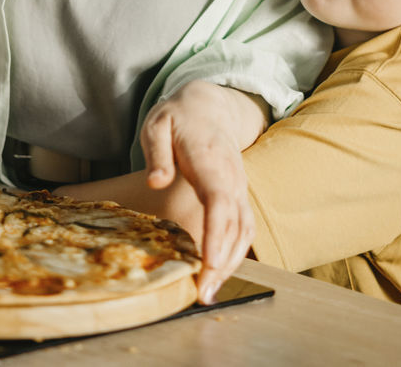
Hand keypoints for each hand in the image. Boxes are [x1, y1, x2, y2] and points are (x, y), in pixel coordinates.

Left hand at [139, 81, 266, 303]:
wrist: (209, 107)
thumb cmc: (178, 118)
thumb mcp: (157, 125)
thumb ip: (157, 153)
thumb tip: (156, 182)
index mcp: (210, 160)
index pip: (219, 200)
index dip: (216, 234)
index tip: (208, 263)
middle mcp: (232, 177)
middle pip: (235, 224)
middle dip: (222, 261)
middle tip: (203, 293)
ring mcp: (239, 187)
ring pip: (244, 231)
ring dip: (231, 263)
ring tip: (209, 290)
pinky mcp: (239, 196)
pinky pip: (244, 228)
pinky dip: (235, 254)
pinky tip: (218, 272)